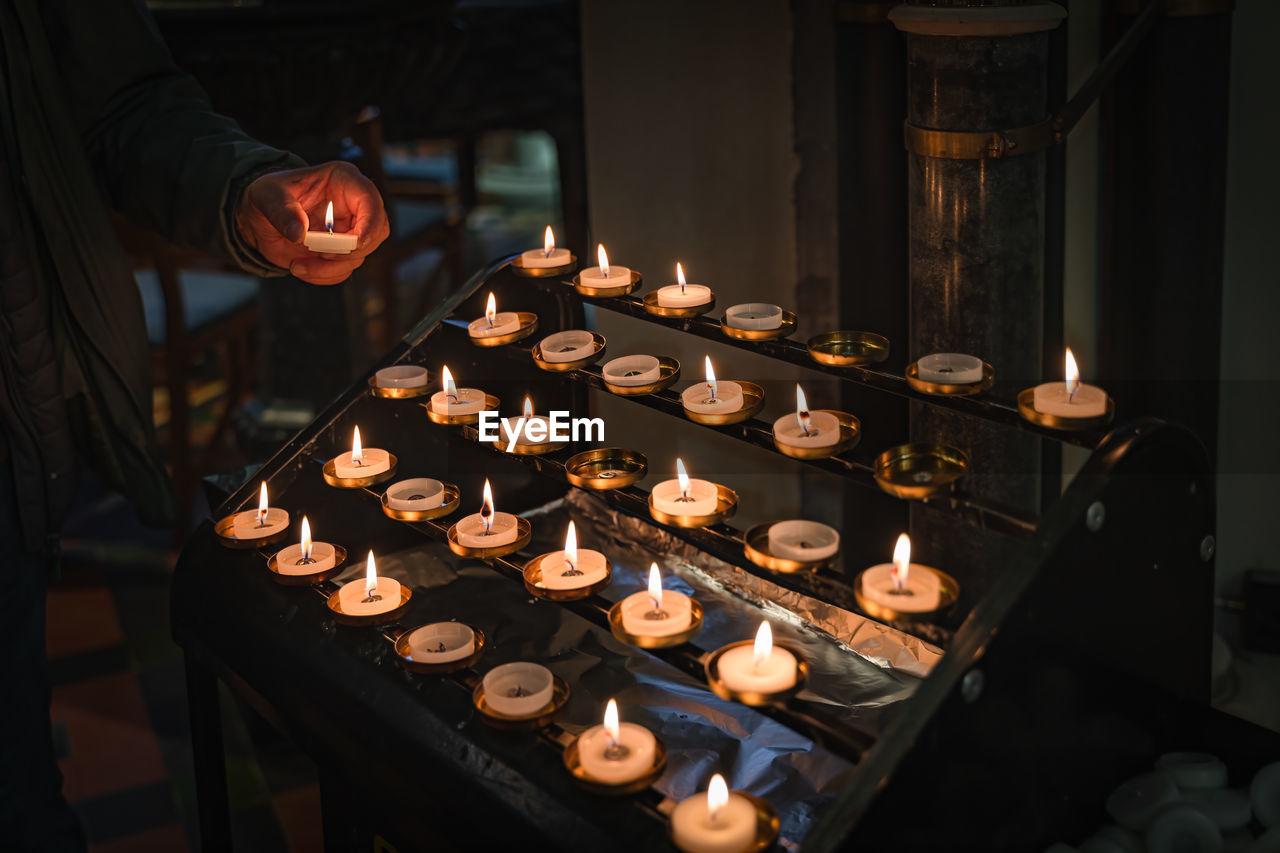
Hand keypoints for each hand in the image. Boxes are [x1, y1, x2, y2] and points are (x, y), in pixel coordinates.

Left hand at [234, 161, 389, 284]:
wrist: (260, 218)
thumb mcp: (267, 196)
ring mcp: (350, 230)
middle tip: (318, 253)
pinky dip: (322, 275)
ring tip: (297, 264)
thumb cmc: (268, 196)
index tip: (356, 243)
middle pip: (376, 232)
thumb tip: (300, 234)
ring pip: (359, 256)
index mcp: (343, 181)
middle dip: (348, 251)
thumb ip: (282, 211)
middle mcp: (354, 206)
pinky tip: (300, 267)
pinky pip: (344, 271)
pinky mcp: (343, 252)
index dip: (370, 224)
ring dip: (328, 267)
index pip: (371, 201)